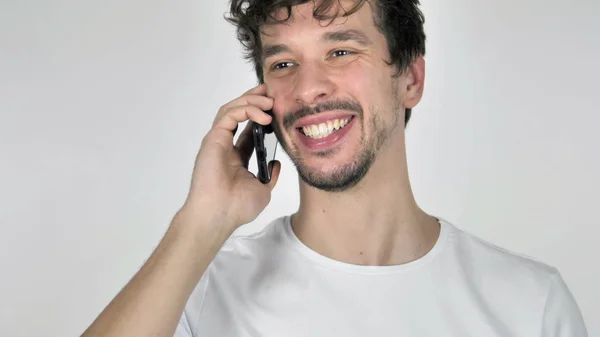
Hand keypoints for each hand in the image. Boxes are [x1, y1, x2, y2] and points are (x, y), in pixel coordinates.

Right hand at [180, 84, 280, 232]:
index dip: (262, 116)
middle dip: (255, 100)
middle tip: (272, 93)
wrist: (219, 215)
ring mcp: (218, 141)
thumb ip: (269, 175)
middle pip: (239, 114)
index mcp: (236, 158)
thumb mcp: (262, 190)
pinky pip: (229, 114)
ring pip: (232, 109)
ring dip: (251, 101)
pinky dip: (246, 109)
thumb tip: (276, 163)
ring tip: (270, 102)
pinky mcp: (214, 138)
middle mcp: (226, 147)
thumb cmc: (236, 208)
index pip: (249, 130)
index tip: (278, 109)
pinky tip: (263, 116)